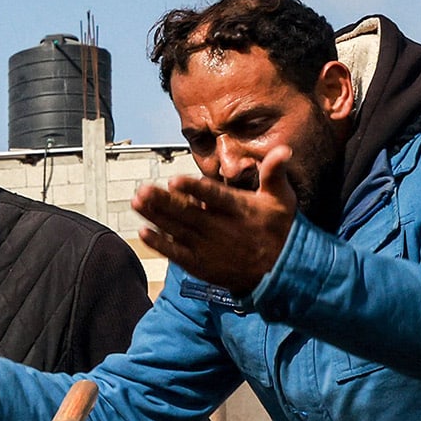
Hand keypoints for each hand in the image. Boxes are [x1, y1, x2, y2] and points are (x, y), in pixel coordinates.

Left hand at [131, 151, 296, 293]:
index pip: (215, 197)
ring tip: (137, 202)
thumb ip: (275, 172)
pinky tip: (143, 231)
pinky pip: (177, 254)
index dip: (194, 189)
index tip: (175, 179)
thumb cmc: (278, 228)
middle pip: (188, 214)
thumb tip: (283, 149)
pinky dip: (160, 244)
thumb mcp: (282, 198)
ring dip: (156, 217)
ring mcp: (209, 248)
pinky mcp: (201, 264)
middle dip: (164, 202)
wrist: (279, 272)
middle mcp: (221, 230)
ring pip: (178, 231)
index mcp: (239, 210)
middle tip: (143, 189)